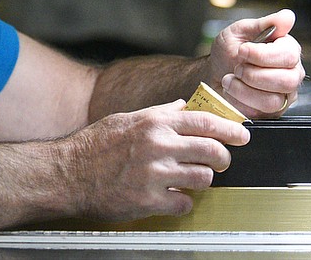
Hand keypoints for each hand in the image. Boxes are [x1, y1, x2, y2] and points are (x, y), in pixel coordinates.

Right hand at [63, 100, 249, 221]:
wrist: (68, 174)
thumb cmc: (95, 145)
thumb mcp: (126, 118)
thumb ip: (158, 113)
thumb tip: (183, 106)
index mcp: (154, 122)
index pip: (205, 122)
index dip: (230, 129)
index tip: (242, 135)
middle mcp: (158, 145)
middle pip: (212, 151)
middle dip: (223, 159)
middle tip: (220, 163)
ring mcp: (155, 174)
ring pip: (203, 179)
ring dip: (202, 181)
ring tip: (191, 180)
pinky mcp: (149, 200)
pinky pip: (184, 204)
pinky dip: (182, 203)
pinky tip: (171, 197)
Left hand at [207, 9, 304, 118]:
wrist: (214, 73)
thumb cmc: (229, 51)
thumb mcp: (240, 31)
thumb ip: (264, 24)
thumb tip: (288, 16)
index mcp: (287, 49)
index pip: (288, 55)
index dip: (261, 55)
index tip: (242, 51)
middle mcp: (291, 73)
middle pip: (287, 80)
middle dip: (254, 75)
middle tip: (237, 67)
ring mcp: (283, 95)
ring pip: (273, 100)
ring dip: (244, 89)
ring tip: (231, 79)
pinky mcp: (272, 112)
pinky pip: (260, 112)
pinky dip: (240, 100)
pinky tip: (233, 90)